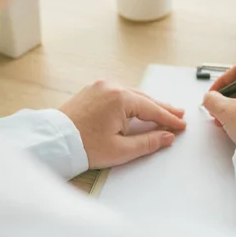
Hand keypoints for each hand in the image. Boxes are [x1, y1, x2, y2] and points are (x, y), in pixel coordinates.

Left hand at [60, 80, 185, 168]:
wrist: (53, 142)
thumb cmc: (83, 147)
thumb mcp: (120, 150)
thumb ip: (149, 142)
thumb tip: (167, 136)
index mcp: (119, 98)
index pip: (152, 109)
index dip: (169, 118)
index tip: (182, 125)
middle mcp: (111, 86)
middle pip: (144, 99)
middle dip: (162, 108)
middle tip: (179, 114)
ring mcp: (100, 86)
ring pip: (132, 95)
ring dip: (147, 104)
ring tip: (163, 111)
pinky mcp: (92, 90)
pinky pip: (119, 93)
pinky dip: (132, 101)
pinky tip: (140, 107)